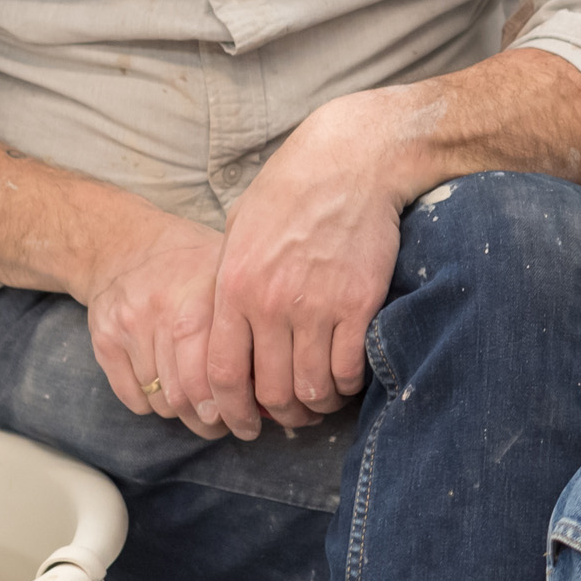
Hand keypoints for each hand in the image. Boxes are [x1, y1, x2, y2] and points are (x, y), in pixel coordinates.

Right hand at [82, 213, 232, 439]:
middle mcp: (166, 310)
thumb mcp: (229, 277)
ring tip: (200, 409)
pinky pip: (135, 399)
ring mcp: (130, 325)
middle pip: (189, 394)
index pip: (220, 372)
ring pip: (163, 401)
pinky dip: (155, 405)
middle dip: (211, 421)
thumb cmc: (192, 267)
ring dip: (184, 415)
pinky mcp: (104, 340)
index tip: (251, 421)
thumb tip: (284, 381)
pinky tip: (168, 391)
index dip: (237, 407)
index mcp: (207, 296)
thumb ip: (254, 324)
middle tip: (225, 424)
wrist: (125, 245)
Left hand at [207, 91, 410, 438]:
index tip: (242, 419)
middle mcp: (272, 303)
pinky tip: (349, 377)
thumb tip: (229, 328)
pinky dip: (349, 382)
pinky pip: (350, 365)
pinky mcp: (360, 301)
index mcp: (235, 287)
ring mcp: (318, 304)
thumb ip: (230, 282)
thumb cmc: (293, 189)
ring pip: (311, 385)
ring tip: (322, 400)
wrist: (352, 160)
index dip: (229, 407)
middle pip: (269, 388)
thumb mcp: (240, 230)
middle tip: (291, 415)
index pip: (221, 372)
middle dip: (280, 414)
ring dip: (317, 403)